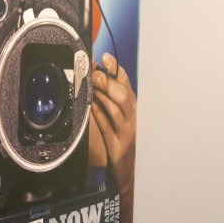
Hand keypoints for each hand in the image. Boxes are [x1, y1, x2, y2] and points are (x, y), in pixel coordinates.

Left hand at [90, 52, 136, 192]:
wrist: (126, 165)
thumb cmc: (119, 134)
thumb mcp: (116, 112)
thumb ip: (107, 94)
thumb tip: (95, 71)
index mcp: (131, 105)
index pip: (126, 83)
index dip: (116, 69)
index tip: (106, 57)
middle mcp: (132, 116)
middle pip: (124, 96)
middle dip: (109, 83)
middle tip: (95, 74)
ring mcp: (126, 130)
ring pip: (117, 110)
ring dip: (104, 97)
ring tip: (92, 88)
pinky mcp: (117, 143)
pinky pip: (108, 127)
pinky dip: (100, 116)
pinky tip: (91, 108)